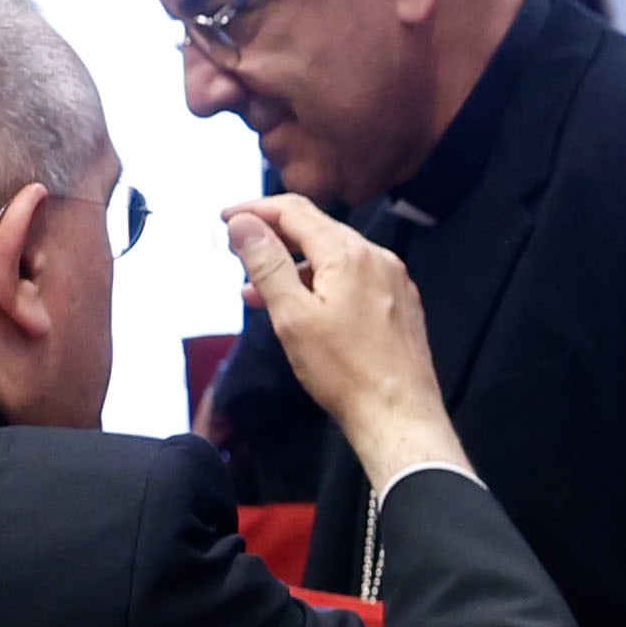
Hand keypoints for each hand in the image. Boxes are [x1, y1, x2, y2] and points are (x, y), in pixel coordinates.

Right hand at [222, 196, 465, 488]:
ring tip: (256, 290)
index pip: (295, 210)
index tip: (224, 218)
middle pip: (317, 229)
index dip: (254, 209)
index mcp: (350, 255)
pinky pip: (354, 279)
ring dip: (294, 265)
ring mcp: (393, 282)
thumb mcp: (292, 315)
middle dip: (272, 236)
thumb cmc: (346, 372)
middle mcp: (378, 259)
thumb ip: (266, 263)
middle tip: (236, 249)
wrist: (401, 417)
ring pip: (334, 257)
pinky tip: (300, 306)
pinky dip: (321, 283)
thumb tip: (242, 223)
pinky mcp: (400, 305)